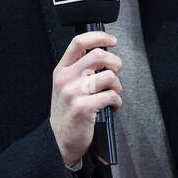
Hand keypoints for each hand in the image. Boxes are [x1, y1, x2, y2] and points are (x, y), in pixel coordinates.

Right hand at [50, 31, 122, 168]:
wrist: (60, 140)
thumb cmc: (67, 112)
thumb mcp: (65, 86)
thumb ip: (79, 69)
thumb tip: (104, 55)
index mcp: (62, 70)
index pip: (79, 42)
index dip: (99, 37)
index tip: (112, 40)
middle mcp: (66, 79)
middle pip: (99, 55)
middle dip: (115, 62)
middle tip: (116, 73)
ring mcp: (74, 93)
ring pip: (109, 76)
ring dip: (117, 85)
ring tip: (113, 93)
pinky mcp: (84, 107)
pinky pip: (112, 95)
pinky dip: (117, 101)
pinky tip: (112, 106)